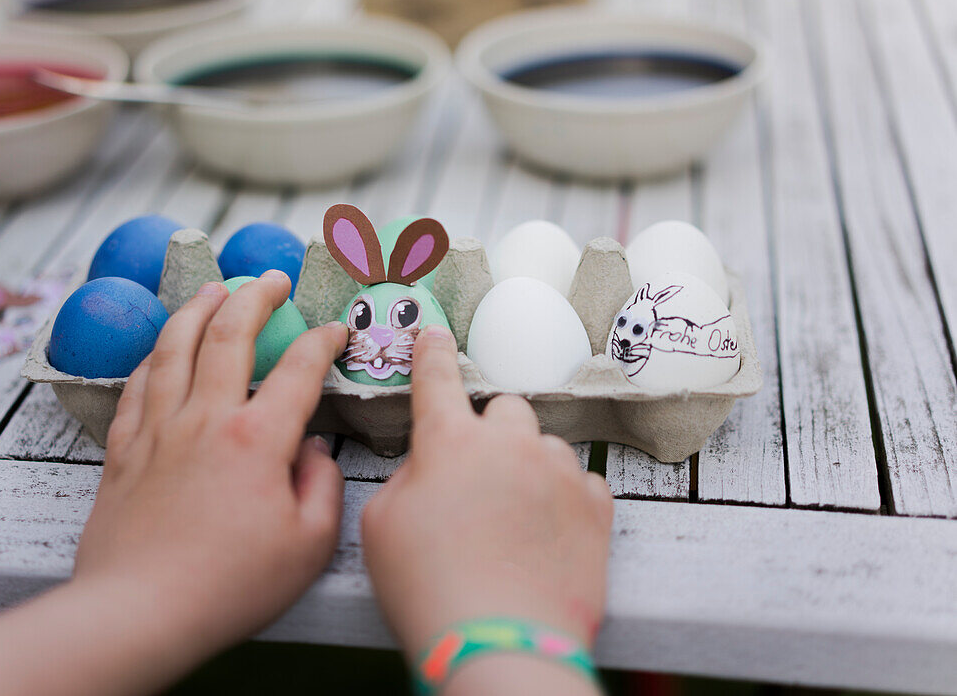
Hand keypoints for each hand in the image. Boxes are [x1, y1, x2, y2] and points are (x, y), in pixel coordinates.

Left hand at [74, 273, 348, 650]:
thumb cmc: (229, 586)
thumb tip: (313, 451)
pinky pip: (135, 386)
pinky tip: (160, 350)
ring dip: (196, 308)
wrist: (140, 611)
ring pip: (173, 347)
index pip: (298, 369)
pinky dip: (151, 357)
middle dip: (254, 295)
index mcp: (257, 439)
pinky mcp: (123, 451)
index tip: (334, 329)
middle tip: (271, 279)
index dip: (321, 340)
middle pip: (228, 333)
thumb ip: (322, 487)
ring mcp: (158, 430)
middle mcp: (205, 420)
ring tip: (212, 287)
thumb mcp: (308, 546)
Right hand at [362, 324, 612, 668]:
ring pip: (547, 445)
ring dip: (531, 467)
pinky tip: (549, 534)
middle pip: (505, 407)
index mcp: (449, 442)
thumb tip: (430, 471)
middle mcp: (509, 444)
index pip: (437, 378)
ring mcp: (559, 472)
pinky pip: (584, 482)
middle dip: (491, 432)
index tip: (435, 336)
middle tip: (478, 477)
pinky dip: (567, 500)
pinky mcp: (596, 507)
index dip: (432, 354)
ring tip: (515, 520)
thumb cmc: (428, 589)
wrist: (500, 644)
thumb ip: (406, 480)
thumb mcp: (382, 527)